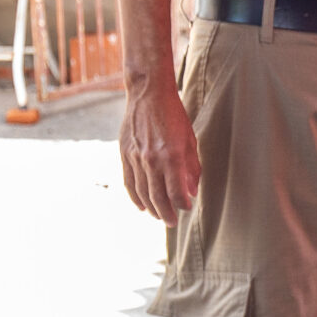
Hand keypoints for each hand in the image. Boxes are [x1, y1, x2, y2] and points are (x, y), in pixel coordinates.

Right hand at [120, 78, 200, 222]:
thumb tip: (192, 192)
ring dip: (151, 208)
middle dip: (166, 213)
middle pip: (158, 197)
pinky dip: (135, 197)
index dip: (183, 204)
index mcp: (172, 156)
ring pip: (142, 192)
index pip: (177, 192)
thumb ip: (192, 167)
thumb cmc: (174, 115)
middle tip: (172, 223)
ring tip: (159, 217)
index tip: (187, 208)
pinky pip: (129, 182)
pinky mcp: (124, 154)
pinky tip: (141, 206)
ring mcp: (136, 157)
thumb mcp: (190, 139)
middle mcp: (152, 159)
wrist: (148, 93)